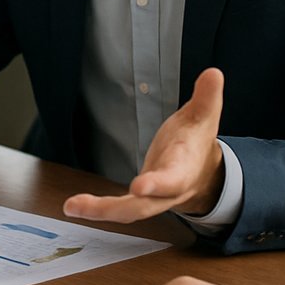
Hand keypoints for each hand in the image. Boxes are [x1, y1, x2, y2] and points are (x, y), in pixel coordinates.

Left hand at [64, 68, 225, 221]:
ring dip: (99, 212)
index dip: (157, 184)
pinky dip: (95, 210)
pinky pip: (116, 209)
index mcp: (183, 170)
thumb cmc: (196, 141)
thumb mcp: (203, 117)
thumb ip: (206, 97)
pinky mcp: (138, 200)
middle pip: (144, 205)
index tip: (139, 185)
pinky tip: (73, 206)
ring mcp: (152, 199)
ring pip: (127, 211)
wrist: (203, 173)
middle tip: (90, 207)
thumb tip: (213, 73)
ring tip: (71, 206)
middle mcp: (167, 192)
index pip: (172, 179)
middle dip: (117, 207)